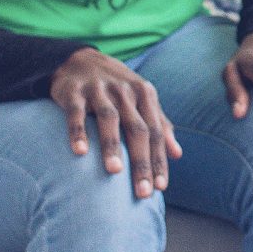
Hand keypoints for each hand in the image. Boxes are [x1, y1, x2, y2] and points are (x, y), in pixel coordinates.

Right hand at [51, 47, 181, 198]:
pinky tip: (80, 152)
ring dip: (112, 146)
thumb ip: (160, 125)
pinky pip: (76, 114)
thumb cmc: (116, 88)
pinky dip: (78, 131)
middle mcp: (125, 91)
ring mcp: (99, 90)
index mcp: (145, 94)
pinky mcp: (74, 92)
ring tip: (115, 172)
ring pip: (109, 119)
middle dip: (142, 161)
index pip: (156, 132)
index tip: (160, 187)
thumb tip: (177, 155)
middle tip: (142, 192)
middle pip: (137, 129)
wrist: (80, 59)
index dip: (159, 160)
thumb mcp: (142, 100)